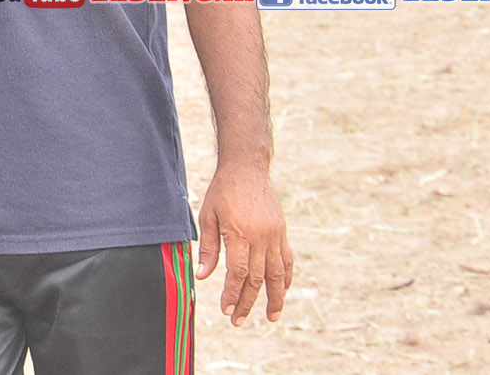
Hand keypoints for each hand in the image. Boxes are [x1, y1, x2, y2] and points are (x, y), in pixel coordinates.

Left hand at [196, 164, 291, 325]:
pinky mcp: (282, 232)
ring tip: (271, 317)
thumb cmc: (223, 191)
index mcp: (240, 232)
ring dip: (275, 298)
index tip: (226, 310)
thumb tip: (203, 277)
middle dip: (247, 302)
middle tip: (238, 320)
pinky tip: (282, 292)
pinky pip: (287, 260)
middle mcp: (261, 236)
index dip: (232, 294)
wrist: (247, 169)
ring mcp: (275, 235)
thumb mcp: (208, 216)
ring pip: (277, 273)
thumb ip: (209, 248)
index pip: (238, 272)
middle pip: (256, 278)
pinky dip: (286, 278)